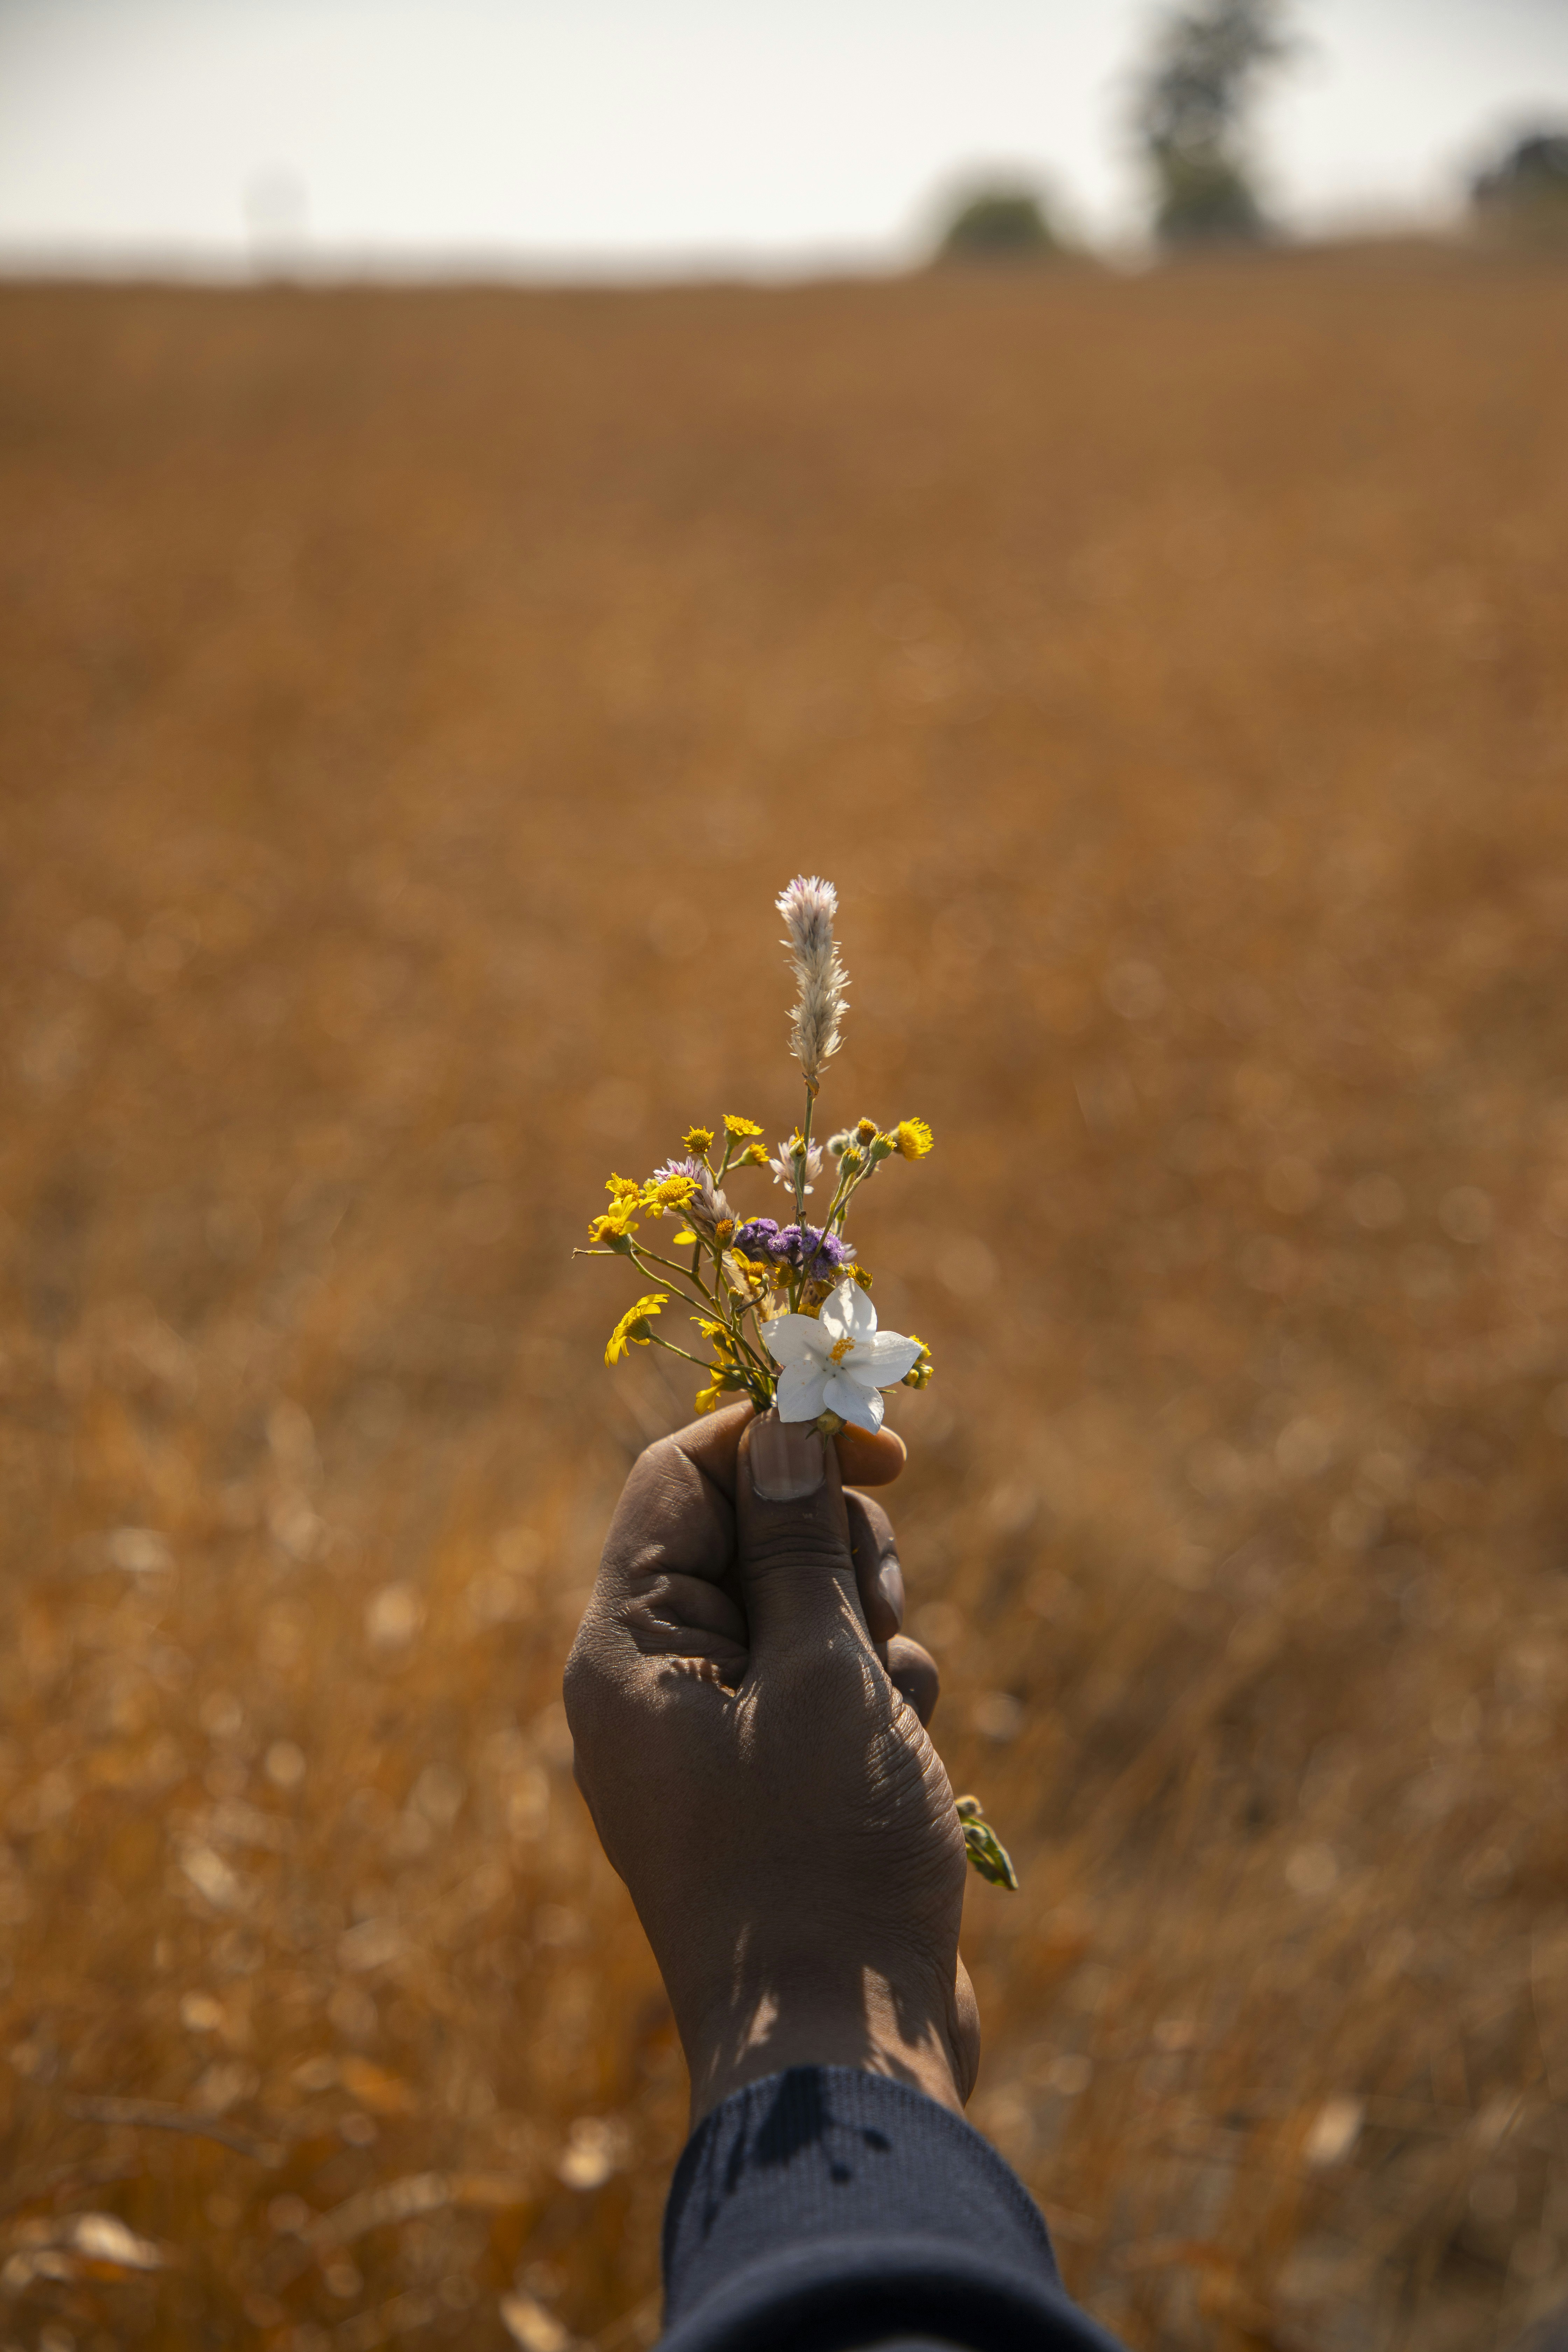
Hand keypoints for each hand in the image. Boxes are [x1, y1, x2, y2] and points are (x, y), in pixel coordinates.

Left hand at [564, 1403, 978, 2121]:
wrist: (841, 2053)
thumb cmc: (824, 1855)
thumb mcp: (824, 1673)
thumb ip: (800, 1545)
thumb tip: (777, 1433)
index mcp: (627, 1650)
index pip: (681, 1479)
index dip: (778, 1440)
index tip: (883, 1444)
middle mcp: (650, 1685)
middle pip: (745, 1535)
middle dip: (836, 1550)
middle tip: (882, 1611)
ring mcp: (710, 1737)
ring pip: (798, 1606)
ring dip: (866, 1626)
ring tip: (893, 1700)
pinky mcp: (768, 1780)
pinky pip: (819, 1684)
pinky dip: (872, 1693)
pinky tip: (905, 1744)